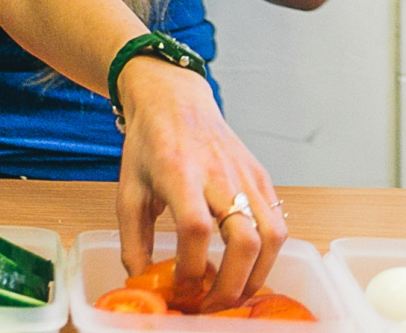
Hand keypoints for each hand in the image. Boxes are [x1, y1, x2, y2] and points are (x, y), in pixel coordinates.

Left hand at [116, 57, 284, 311]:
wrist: (174, 100)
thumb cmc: (148, 145)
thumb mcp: (128, 190)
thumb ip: (132, 239)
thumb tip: (142, 282)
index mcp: (178, 173)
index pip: (194, 227)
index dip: (192, 266)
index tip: (181, 287)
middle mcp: (218, 173)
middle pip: (243, 238)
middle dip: (232, 283)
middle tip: (213, 305)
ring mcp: (245, 174)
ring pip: (271, 234)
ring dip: (257, 275)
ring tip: (235, 294)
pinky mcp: (261, 177)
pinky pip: (277, 222)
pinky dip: (269, 255)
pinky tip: (248, 269)